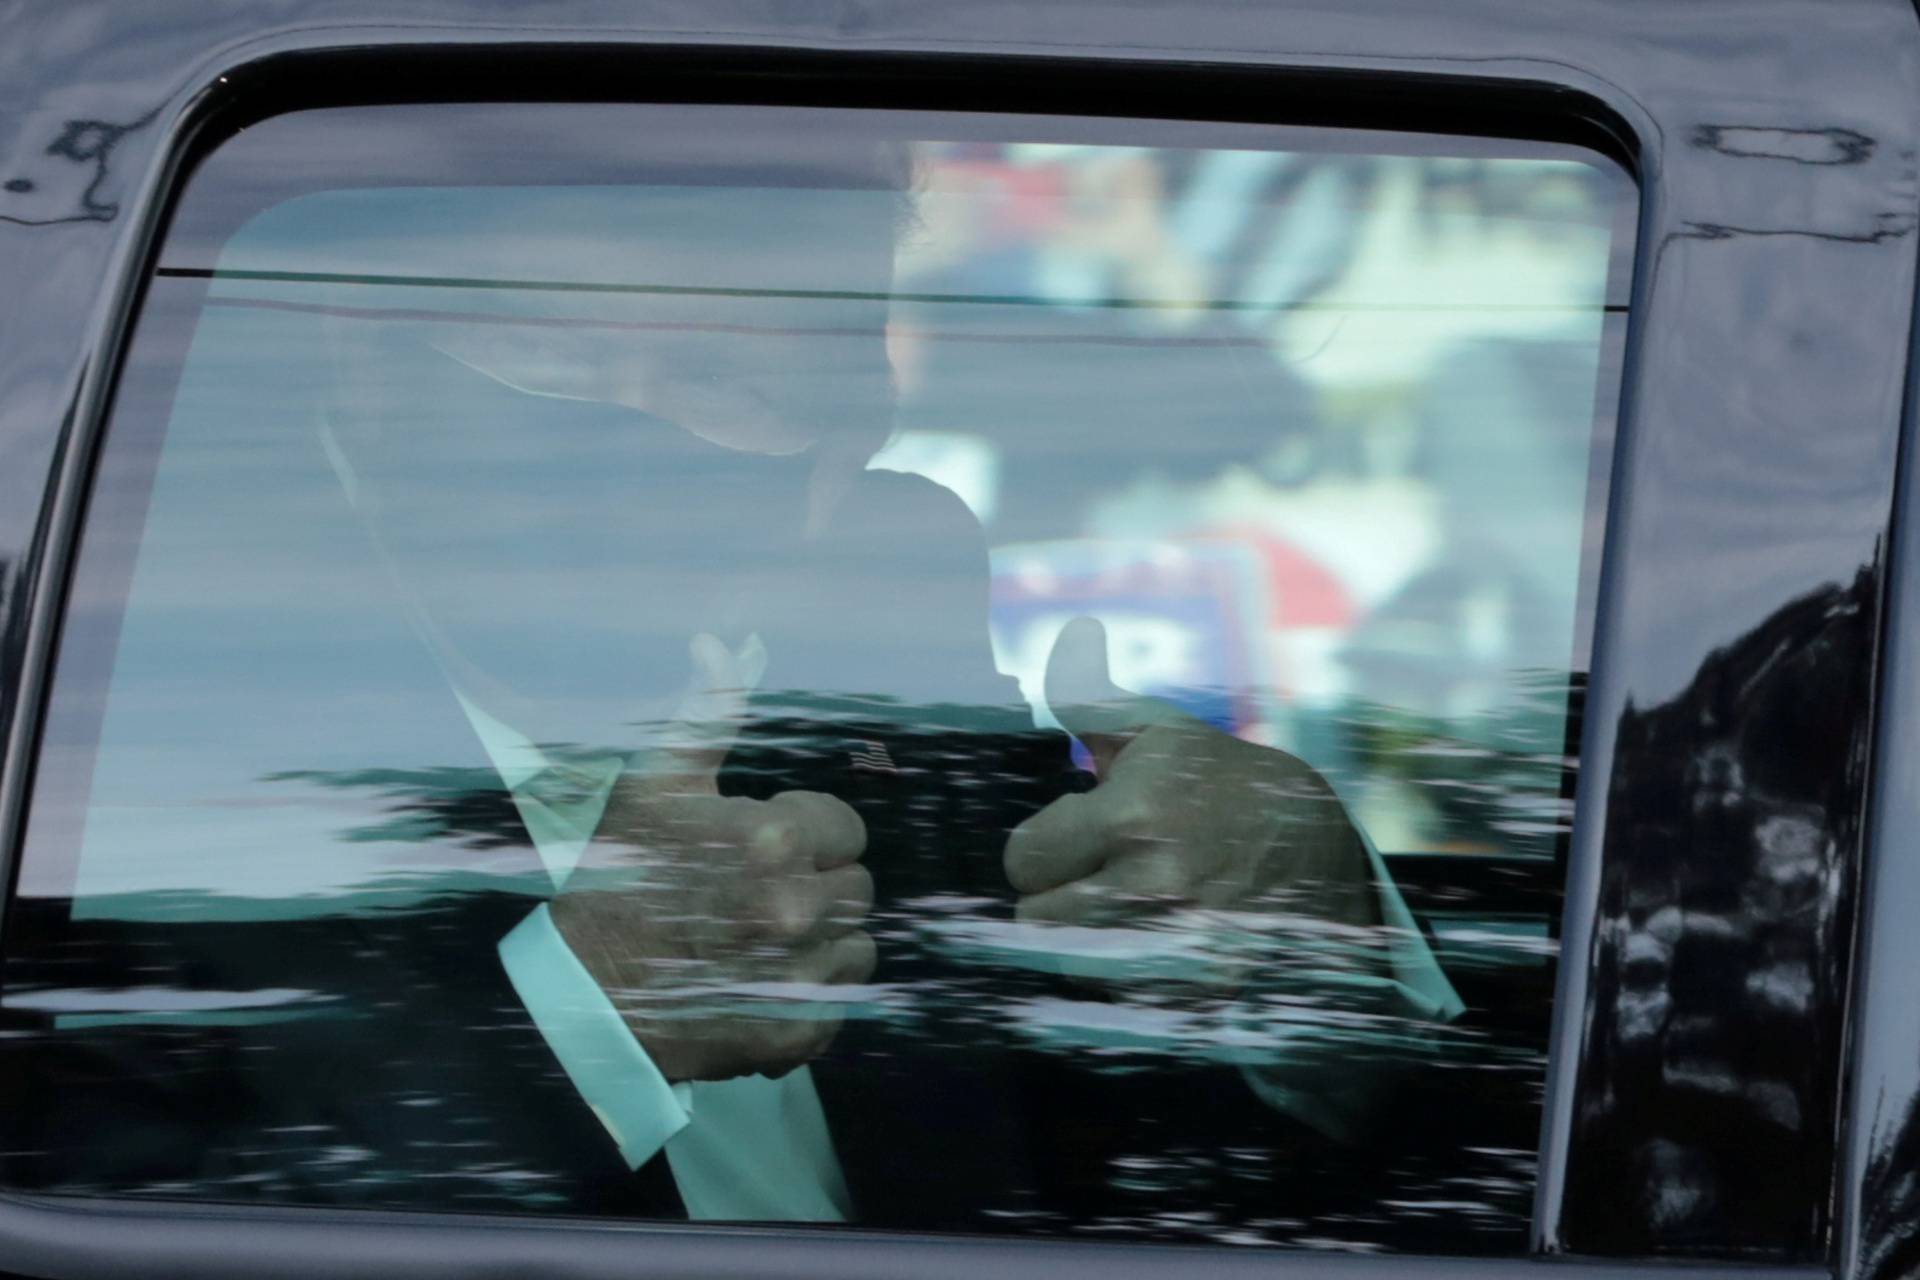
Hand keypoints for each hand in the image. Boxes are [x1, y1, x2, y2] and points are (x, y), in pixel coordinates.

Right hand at [549, 633, 874, 1082]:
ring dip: (822, 940)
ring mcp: (796, 976)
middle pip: (855, 887)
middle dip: (815, 885)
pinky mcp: (794, 1031)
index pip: (846, 830)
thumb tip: (722, 642)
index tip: (763, 850)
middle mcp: (793, 908)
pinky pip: (842, 1001)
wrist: (579, 995)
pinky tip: (759, 982)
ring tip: (761, 940)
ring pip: (858, 943)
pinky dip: (810, 993)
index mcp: (770, 840)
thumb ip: (705, 715)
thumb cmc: (616, 879)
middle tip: (755, 896)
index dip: (807, 836)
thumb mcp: (654, 786)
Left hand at [1004, 617, 1379, 989]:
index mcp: (1134, 815)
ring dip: (1083, 939)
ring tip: (1122, 908)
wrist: (1318, 847)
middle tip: (1093, 877)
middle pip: (1036, 921)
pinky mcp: (1201, 990)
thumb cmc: (1222, 782)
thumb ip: (1090, 705)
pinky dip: (1125, 978)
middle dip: (1056, 896)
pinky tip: (1154, 941)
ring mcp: (1179, 946)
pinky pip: (1120, 998)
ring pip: (1071, 964)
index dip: (1041, 849)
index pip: (1024, 859)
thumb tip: (1052, 665)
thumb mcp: (1162, 733)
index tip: (1069, 840)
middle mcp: (1152, 884)